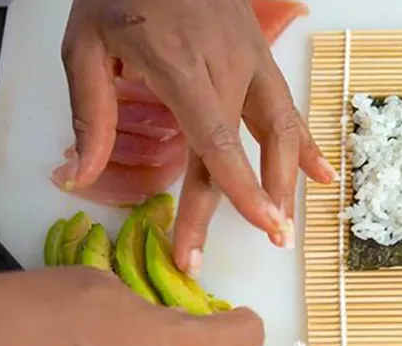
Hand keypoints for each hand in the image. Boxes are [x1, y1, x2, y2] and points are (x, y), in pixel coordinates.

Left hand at [59, 0, 335, 273]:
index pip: (218, 143)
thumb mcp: (85, 45)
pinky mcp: (261, 54)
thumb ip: (90, 114)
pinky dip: (306, 143)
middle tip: (267, 244)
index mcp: (182, 68)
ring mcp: (251, 60)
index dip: (241, 190)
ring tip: (287, 223)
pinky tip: (321, 173)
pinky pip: (288, 106)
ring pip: (281, 130)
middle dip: (257, 203)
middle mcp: (228, 68)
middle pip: (247, 148)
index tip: (261, 226)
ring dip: (287, 180)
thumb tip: (80, 177)